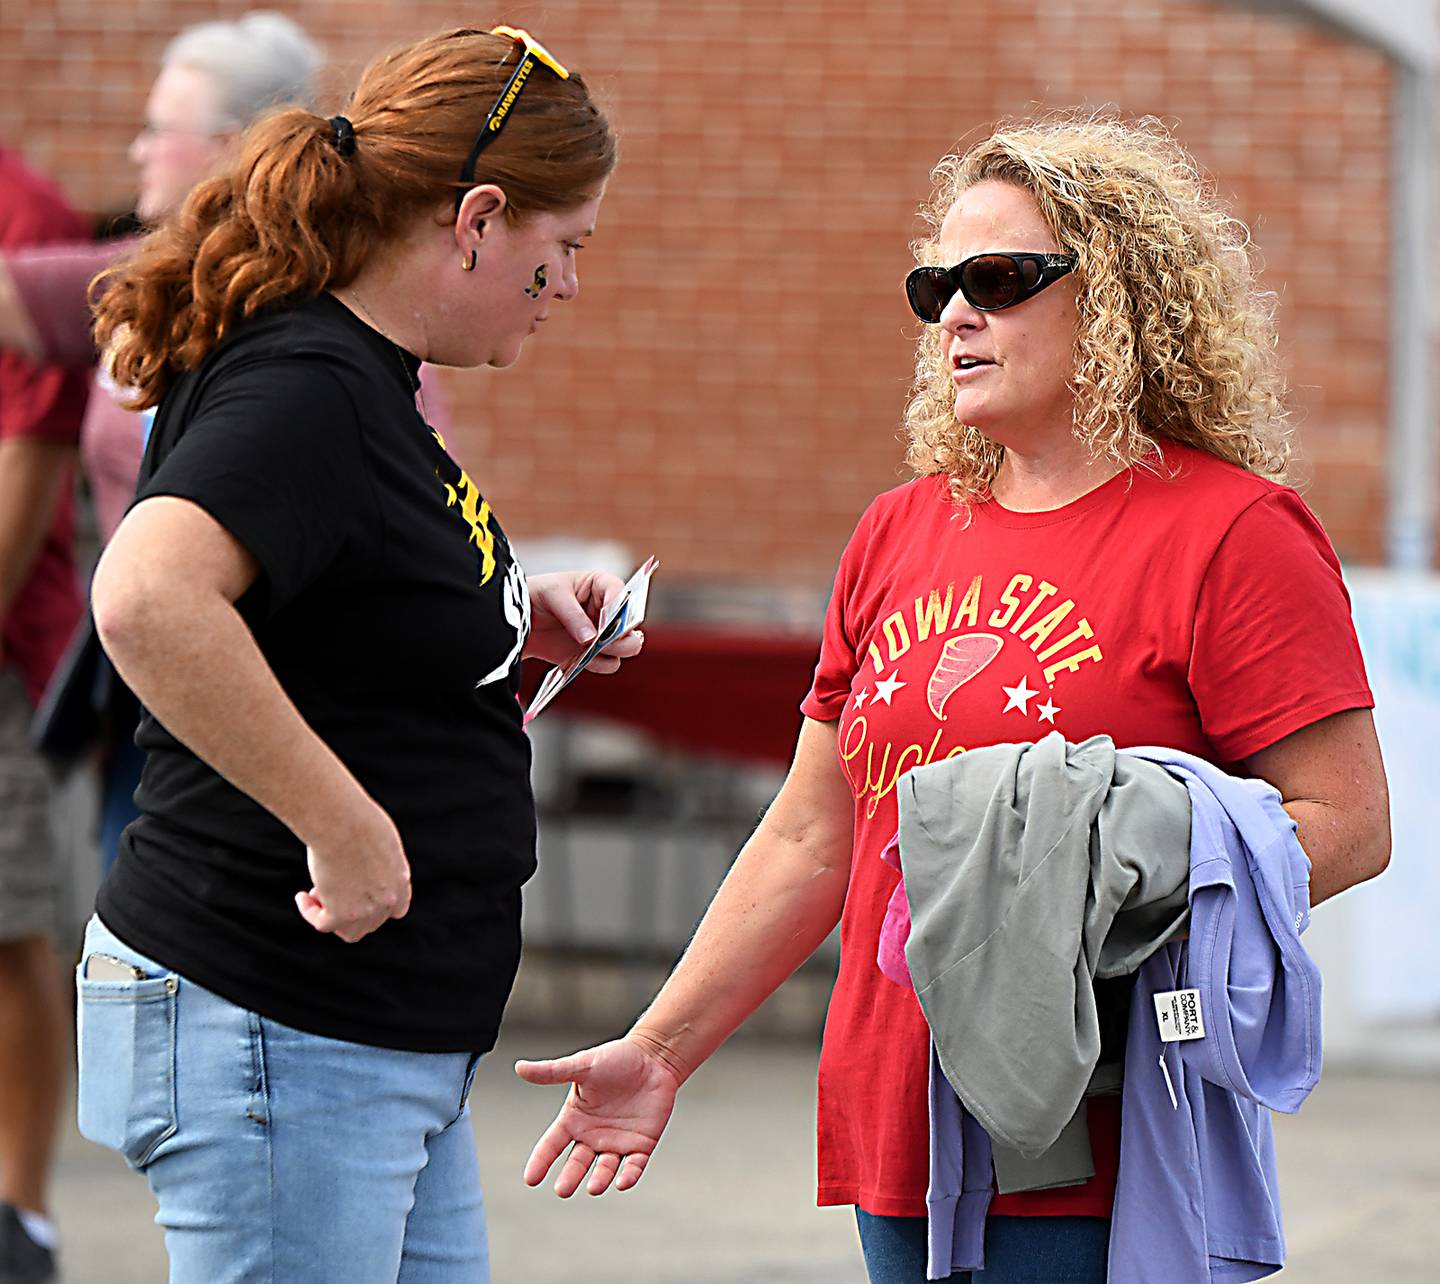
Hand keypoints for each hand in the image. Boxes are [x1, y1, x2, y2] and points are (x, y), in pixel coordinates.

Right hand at [294, 800, 411, 942]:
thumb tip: (357, 862)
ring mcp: (366, 910)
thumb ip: (374, 859)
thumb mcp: (378, 838)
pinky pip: (322, 924)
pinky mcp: (340, 914)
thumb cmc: (356, 819)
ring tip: (315, 894)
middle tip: (331, 892)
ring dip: (332, 916)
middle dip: (350, 909)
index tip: (358, 895)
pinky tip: (301, 897)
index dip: (376, 907)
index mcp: (400, 879)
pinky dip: (309, 913)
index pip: (395, 909)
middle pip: (370, 923)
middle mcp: (387, 899)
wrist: (342, 822)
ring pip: (348, 931)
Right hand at [515, 1035, 681, 1195]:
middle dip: (569, 1177)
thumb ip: (552, 1071)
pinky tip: (622, 1182)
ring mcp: (617, 1142)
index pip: (551, 1145)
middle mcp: (593, 1135)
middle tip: (562, 1190)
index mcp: (574, 1119)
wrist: (653, 1057)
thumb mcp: (582, 1066)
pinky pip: (634, 1166)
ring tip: (593, 1187)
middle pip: (577, 1163)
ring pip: (604, 1169)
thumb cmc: (615, 1058)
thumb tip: (520, 1068)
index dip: (541, 1161)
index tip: (531, 1179)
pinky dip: (628, 1176)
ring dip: (599, 1180)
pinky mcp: (641, 1145)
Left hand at [524, 570, 644, 673]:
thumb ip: (572, 615)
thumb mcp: (552, 595)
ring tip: (592, 652)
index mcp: (602, 585)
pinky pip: (607, 663)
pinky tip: (582, 661)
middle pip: (631, 624)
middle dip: (623, 635)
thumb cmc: (537, 595)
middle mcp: (609, 610)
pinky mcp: (593, 653)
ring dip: (614, 652)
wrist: (517, 620)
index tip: (607, 621)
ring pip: (626, 647)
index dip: (619, 607)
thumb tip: (590, 638)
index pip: (621, 593)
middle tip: (607, 642)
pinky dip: (598, 665)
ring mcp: (603, 633)